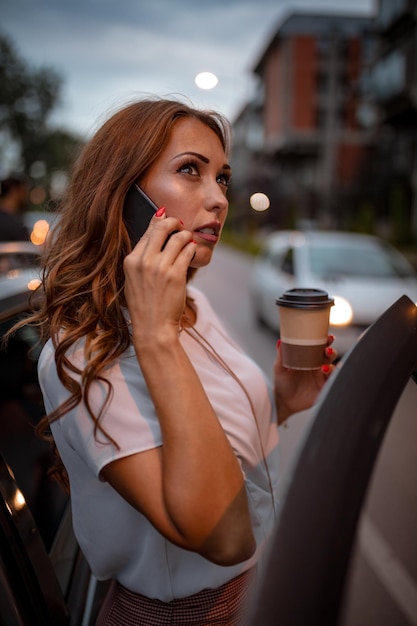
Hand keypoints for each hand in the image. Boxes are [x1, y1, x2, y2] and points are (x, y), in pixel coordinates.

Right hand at [123, 208, 195, 342]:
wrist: (152, 327)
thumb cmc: (144, 306)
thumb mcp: (133, 280)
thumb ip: (140, 259)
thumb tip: (152, 237)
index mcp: (130, 261)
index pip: (147, 232)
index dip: (159, 221)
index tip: (167, 219)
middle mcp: (144, 261)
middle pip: (162, 227)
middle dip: (174, 222)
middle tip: (180, 225)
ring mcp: (160, 267)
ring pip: (178, 237)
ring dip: (186, 236)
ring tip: (188, 240)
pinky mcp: (176, 275)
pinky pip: (188, 251)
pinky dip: (192, 248)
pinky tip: (191, 251)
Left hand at [273, 335, 336, 425]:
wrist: (283, 402)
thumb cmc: (282, 383)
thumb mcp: (280, 368)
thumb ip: (282, 355)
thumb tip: (280, 342)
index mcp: (308, 357)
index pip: (319, 346)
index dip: (325, 341)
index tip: (327, 337)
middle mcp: (317, 365)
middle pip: (329, 355)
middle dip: (331, 351)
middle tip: (327, 350)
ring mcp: (321, 377)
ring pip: (333, 368)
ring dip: (331, 366)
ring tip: (324, 367)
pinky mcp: (323, 388)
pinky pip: (332, 381)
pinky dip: (332, 378)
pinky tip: (326, 376)